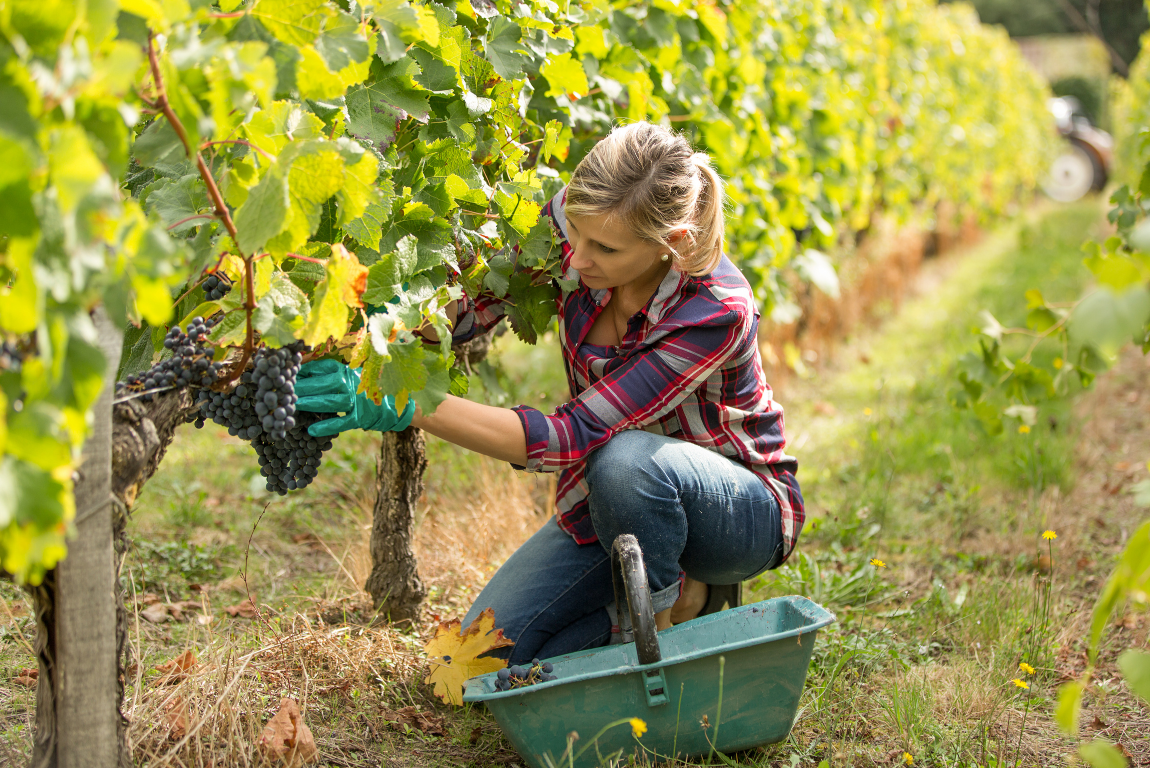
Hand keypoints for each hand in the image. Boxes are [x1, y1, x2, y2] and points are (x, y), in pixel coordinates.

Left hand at [295, 359, 414, 436]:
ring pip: (329, 401)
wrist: (396, 405)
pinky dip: (326, 426)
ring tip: (291, 407)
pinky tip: (311, 430)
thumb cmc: (365, 390)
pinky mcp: (361, 417)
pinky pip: (341, 421)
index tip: (284, 376)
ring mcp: (357, 400)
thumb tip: (299, 373)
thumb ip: (328, 375)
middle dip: (300, 388)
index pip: (319, 368)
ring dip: (309, 404)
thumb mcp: (348, 377)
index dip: (301, 372)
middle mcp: (351, 382)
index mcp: (345, 370)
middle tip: (280, 393)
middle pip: (321, 384)